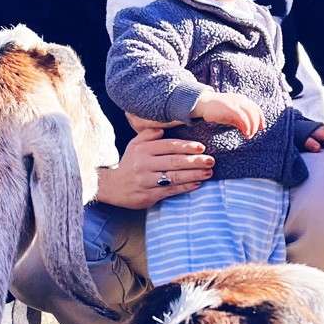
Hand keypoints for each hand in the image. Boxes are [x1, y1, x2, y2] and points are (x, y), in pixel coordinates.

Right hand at [95, 125, 214, 208]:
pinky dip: (185, 187)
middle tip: (210, 160)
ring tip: (208, 172)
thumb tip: (163, 128)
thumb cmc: (129, 164)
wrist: (113, 187)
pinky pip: (171, 190)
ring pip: (174, 177)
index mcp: (142, 150)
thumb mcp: (134, 145)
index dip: (185, 146)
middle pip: (173, 162)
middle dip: (194, 161)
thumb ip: (148, 134)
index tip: (201, 147)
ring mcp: (147, 181)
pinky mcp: (149, 195)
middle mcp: (144, 165)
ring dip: (194, 175)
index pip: (168, 146)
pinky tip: (197, 184)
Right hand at [195, 91, 263, 137]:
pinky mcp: (230, 107)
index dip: (261, 118)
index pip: (256, 109)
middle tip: (252, 134)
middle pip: (255, 112)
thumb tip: (248, 130)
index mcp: (243, 100)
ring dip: (252, 126)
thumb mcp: (231, 115)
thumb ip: (240, 121)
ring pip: (251, 114)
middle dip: (256, 125)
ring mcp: (236, 102)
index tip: (262, 127)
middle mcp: (241, 100)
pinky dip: (247, 125)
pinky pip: (243, 117)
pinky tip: (245, 132)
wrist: (203, 103)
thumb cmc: (217, 110)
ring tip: (249, 135)